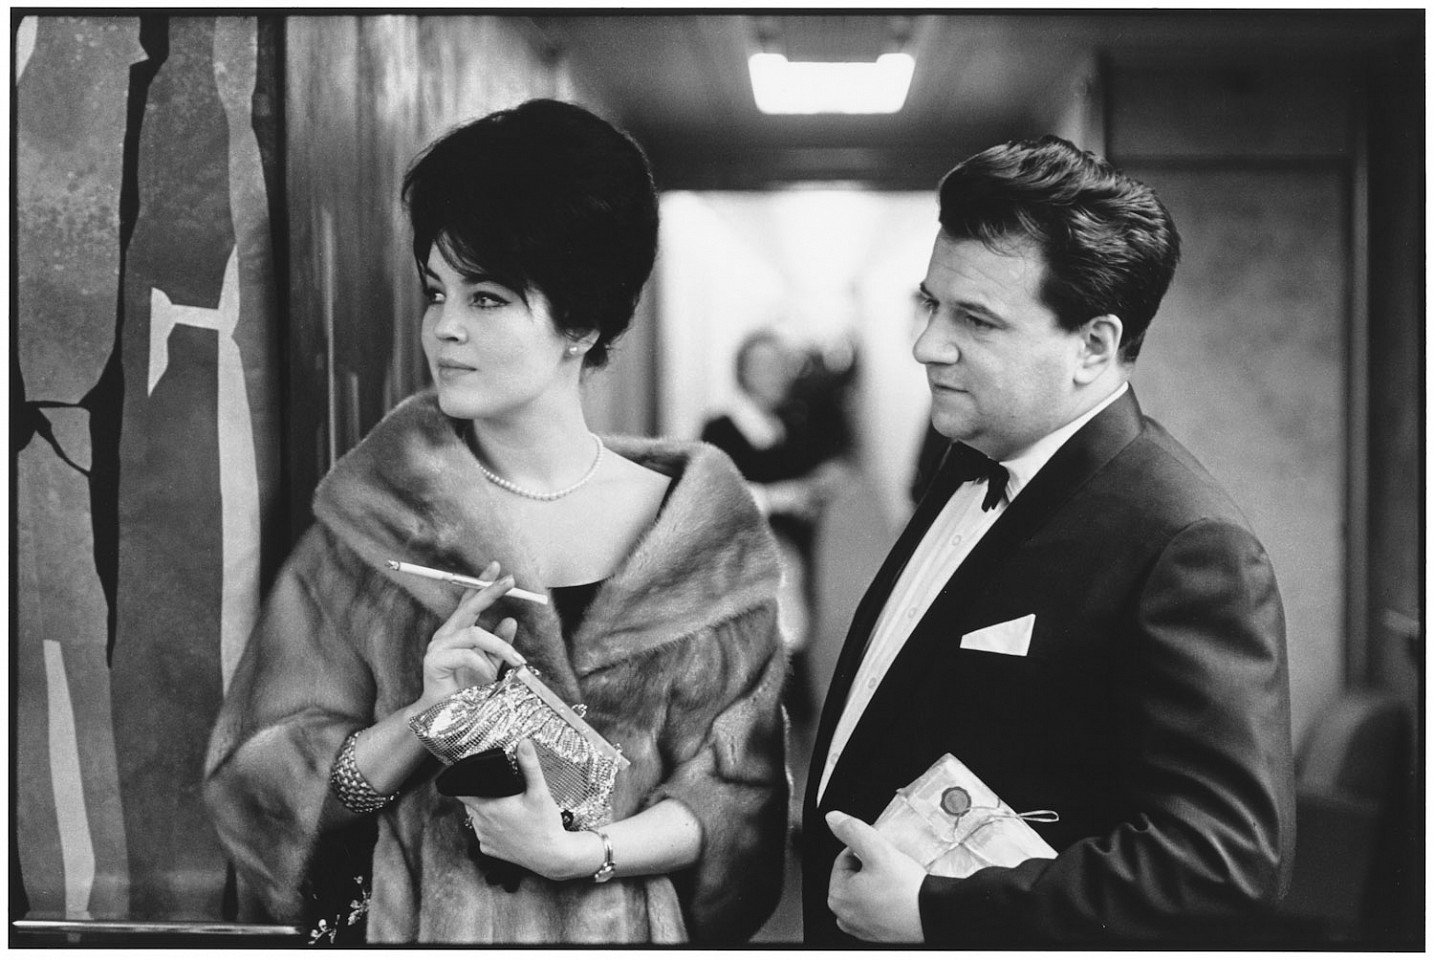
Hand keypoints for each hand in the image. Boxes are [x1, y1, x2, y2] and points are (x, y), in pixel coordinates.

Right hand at [417, 561, 524, 708]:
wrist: (444, 715)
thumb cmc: (465, 689)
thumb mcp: (490, 663)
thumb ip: (499, 644)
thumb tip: (511, 619)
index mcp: (457, 631)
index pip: (468, 601)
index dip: (481, 583)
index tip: (496, 566)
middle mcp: (445, 634)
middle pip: (468, 606)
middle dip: (490, 591)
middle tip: (511, 581)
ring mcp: (437, 646)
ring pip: (474, 633)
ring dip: (499, 646)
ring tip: (515, 661)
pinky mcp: (434, 660)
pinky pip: (467, 655)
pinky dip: (483, 665)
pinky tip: (488, 677)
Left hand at [459, 740, 598, 880]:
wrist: (553, 856)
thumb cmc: (545, 825)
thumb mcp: (539, 792)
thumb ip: (530, 766)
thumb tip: (524, 743)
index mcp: (489, 807)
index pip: (461, 791)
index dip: (463, 781)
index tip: (472, 775)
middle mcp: (482, 825)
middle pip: (470, 802)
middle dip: (480, 793)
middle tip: (500, 789)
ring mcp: (485, 839)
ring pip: (476, 818)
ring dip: (485, 811)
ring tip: (505, 806)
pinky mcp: (490, 851)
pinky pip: (484, 834)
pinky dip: (491, 828)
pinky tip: (507, 825)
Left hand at [826, 810, 926, 941]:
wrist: (933, 916)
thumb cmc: (906, 890)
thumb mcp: (877, 850)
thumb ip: (851, 830)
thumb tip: (833, 818)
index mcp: (837, 896)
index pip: (845, 858)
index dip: (865, 849)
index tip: (882, 852)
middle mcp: (844, 916)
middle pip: (854, 875)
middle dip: (871, 866)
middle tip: (891, 865)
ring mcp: (861, 927)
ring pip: (866, 890)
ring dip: (878, 881)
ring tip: (896, 879)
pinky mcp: (878, 933)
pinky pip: (877, 907)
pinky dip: (886, 899)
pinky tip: (899, 894)